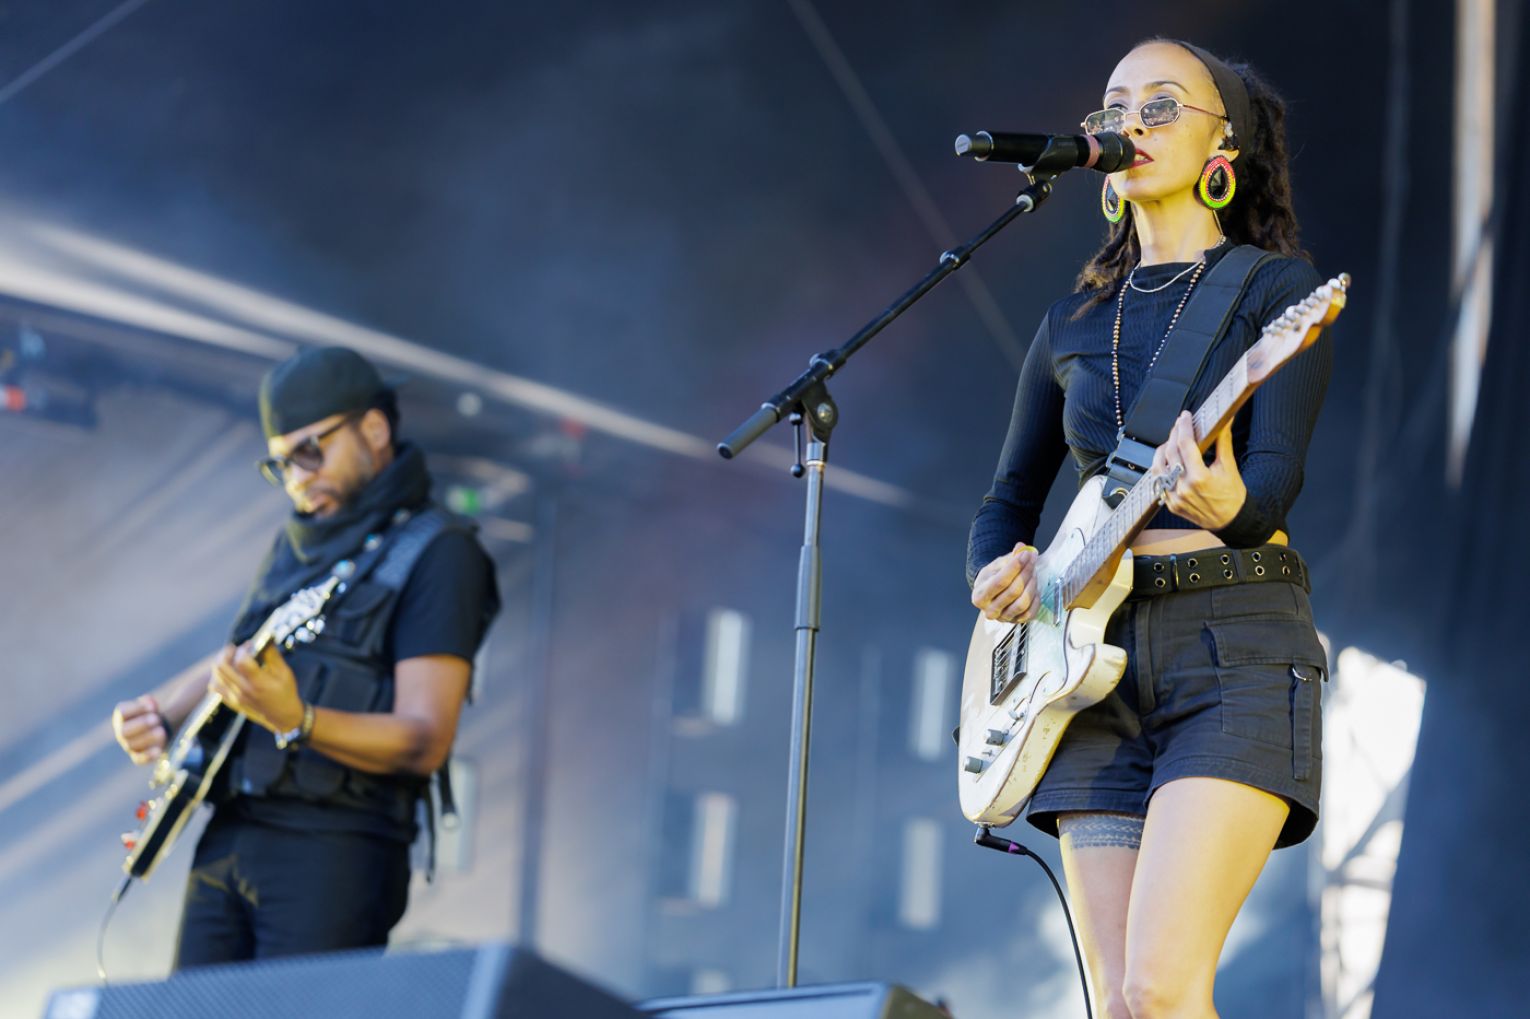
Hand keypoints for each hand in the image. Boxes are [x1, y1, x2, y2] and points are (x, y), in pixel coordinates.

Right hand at [112, 694, 166, 764]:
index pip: (122, 713)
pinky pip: (139, 759)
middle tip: (156, 719)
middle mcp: (122, 732)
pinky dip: (148, 755)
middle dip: (141, 725)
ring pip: (132, 745)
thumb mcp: (151, 706)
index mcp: (122, 716)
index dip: (137, 709)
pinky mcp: (138, 757)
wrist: (159, 729)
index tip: (153, 706)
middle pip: (124, 731)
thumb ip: (150, 703)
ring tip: (162, 731)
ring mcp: (129, 745)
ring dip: (147, 738)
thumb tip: (150, 702)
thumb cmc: (151, 714)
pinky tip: (158, 751)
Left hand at [209, 643, 304, 735]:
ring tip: (231, 658)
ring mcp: (235, 697)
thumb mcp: (284, 672)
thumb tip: (265, 638)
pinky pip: (215, 687)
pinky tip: (228, 672)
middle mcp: (243, 690)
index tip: (251, 646)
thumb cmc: (286, 692)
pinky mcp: (232, 702)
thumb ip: (272, 654)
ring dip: (221, 662)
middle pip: (222, 666)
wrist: (283, 716)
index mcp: (258, 682)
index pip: (241, 660)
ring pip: (216, 675)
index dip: (244, 649)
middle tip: (235, 648)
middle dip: (227, 652)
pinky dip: (218, 676)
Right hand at [972, 542, 1040, 622]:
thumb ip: (1009, 557)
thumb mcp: (996, 566)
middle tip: (1033, 558)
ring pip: (1022, 603)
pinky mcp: (1016, 622)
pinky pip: (1030, 613)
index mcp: (980, 596)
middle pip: (1013, 592)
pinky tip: (1035, 587)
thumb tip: (1021, 547)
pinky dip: (1036, 599)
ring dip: (1032, 585)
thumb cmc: (993, 577)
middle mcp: (989, 610)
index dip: (1015, 567)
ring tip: (1034, 572)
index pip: (1000, 581)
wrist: (992, 593)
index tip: (1026, 554)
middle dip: (1026, 572)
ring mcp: (1003, 618)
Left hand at [1152, 411, 1246, 530]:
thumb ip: (1223, 442)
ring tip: (1170, 442)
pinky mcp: (1170, 504)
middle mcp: (1184, 488)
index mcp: (1200, 477)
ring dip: (1162, 451)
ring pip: (1158, 467)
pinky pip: (1159, 482)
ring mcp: (1174, 498)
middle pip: (1170, 453)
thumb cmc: (1232, 495)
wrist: (1231, 520)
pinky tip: (1167, 461)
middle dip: (1174, 435)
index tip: (1185, 417)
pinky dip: (1161, 469)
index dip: (1184, 427)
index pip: (1185, 444)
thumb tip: (1224, 421)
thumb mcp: (1229, 467)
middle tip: (1179, 425)